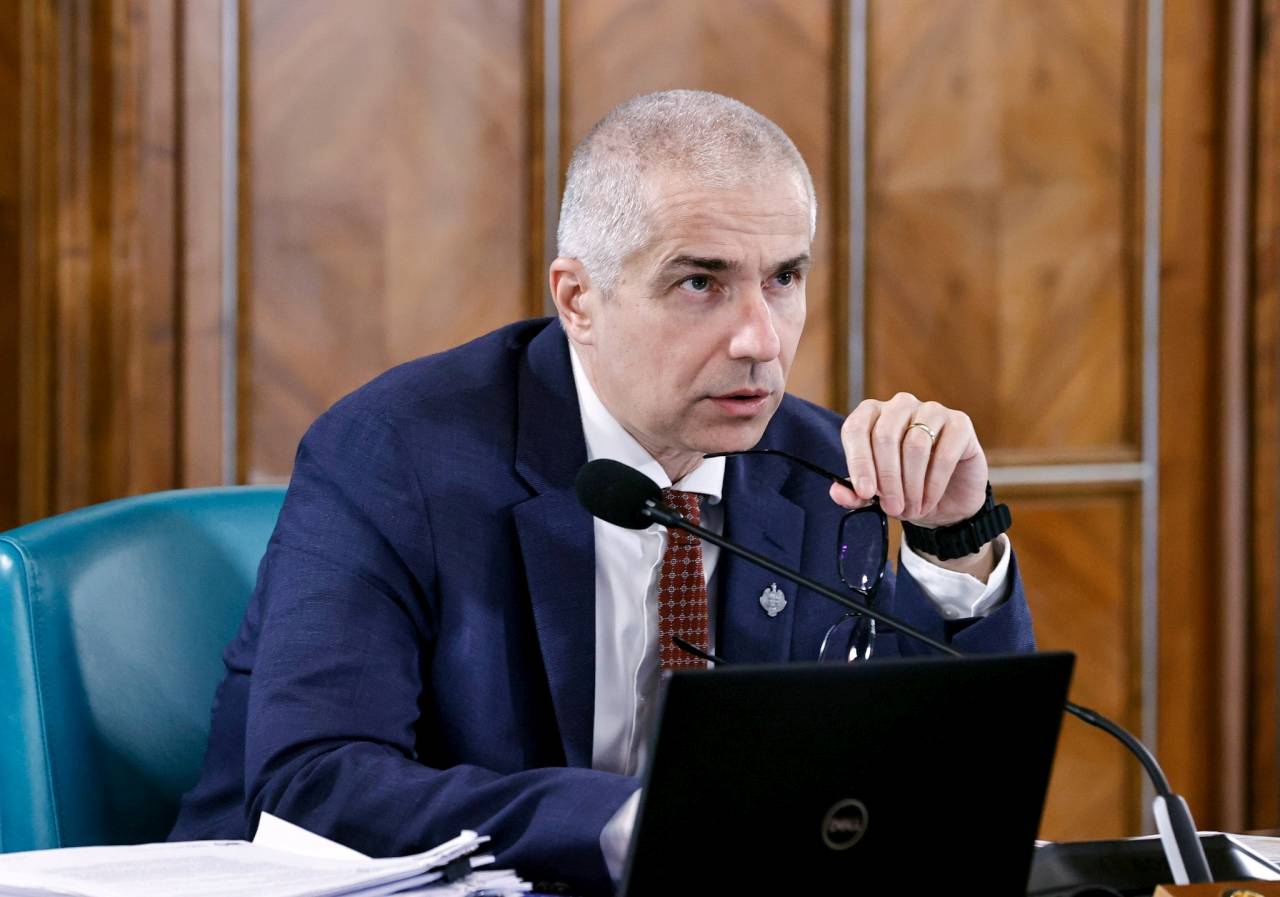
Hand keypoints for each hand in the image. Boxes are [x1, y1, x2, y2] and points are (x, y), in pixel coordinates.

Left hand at [830, 392, 988, 527]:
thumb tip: (837, 493)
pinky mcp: (960, 423)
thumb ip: (855, 494)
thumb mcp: (876, 496)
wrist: (947, 500)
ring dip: (911, 485)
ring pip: (914, 445)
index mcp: (872, 415)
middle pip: (885, 436)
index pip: (856, 429)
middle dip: (887, 479)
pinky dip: (934, 483)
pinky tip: (928, 500)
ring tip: (911, 509)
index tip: (865, 493)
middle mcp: (900, 406)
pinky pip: (944, 453)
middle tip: (892, 508)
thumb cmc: (905, 490)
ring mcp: (931, 410)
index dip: (858, 462)